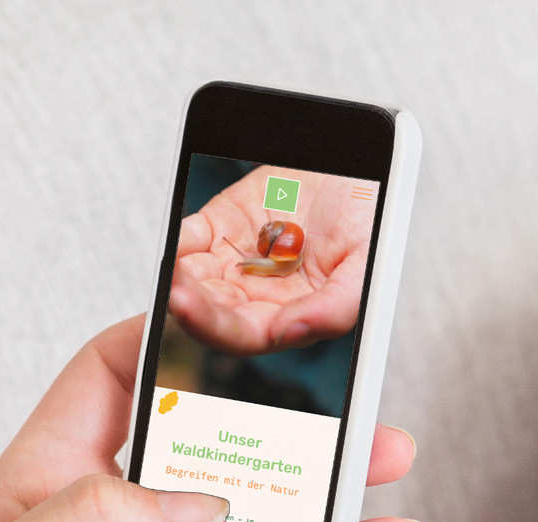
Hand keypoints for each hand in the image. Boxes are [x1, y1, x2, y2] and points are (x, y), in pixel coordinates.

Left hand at [168, 169, 372, 354]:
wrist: (358, 169)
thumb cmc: (367, 222)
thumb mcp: (366, 267)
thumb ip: (333, 309)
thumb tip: (288, 333)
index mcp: (289, 316)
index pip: (244, 335)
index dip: (215, 327)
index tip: (190, 309)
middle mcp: (258, 295)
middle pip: (213, 311)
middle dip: (190, 303)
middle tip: (173, 289)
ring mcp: (236, 261)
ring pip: (196, 278)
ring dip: (179, 276)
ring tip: (171, 268)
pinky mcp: (222, 226)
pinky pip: (191, 239)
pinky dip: (178, 242)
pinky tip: (174, 243)